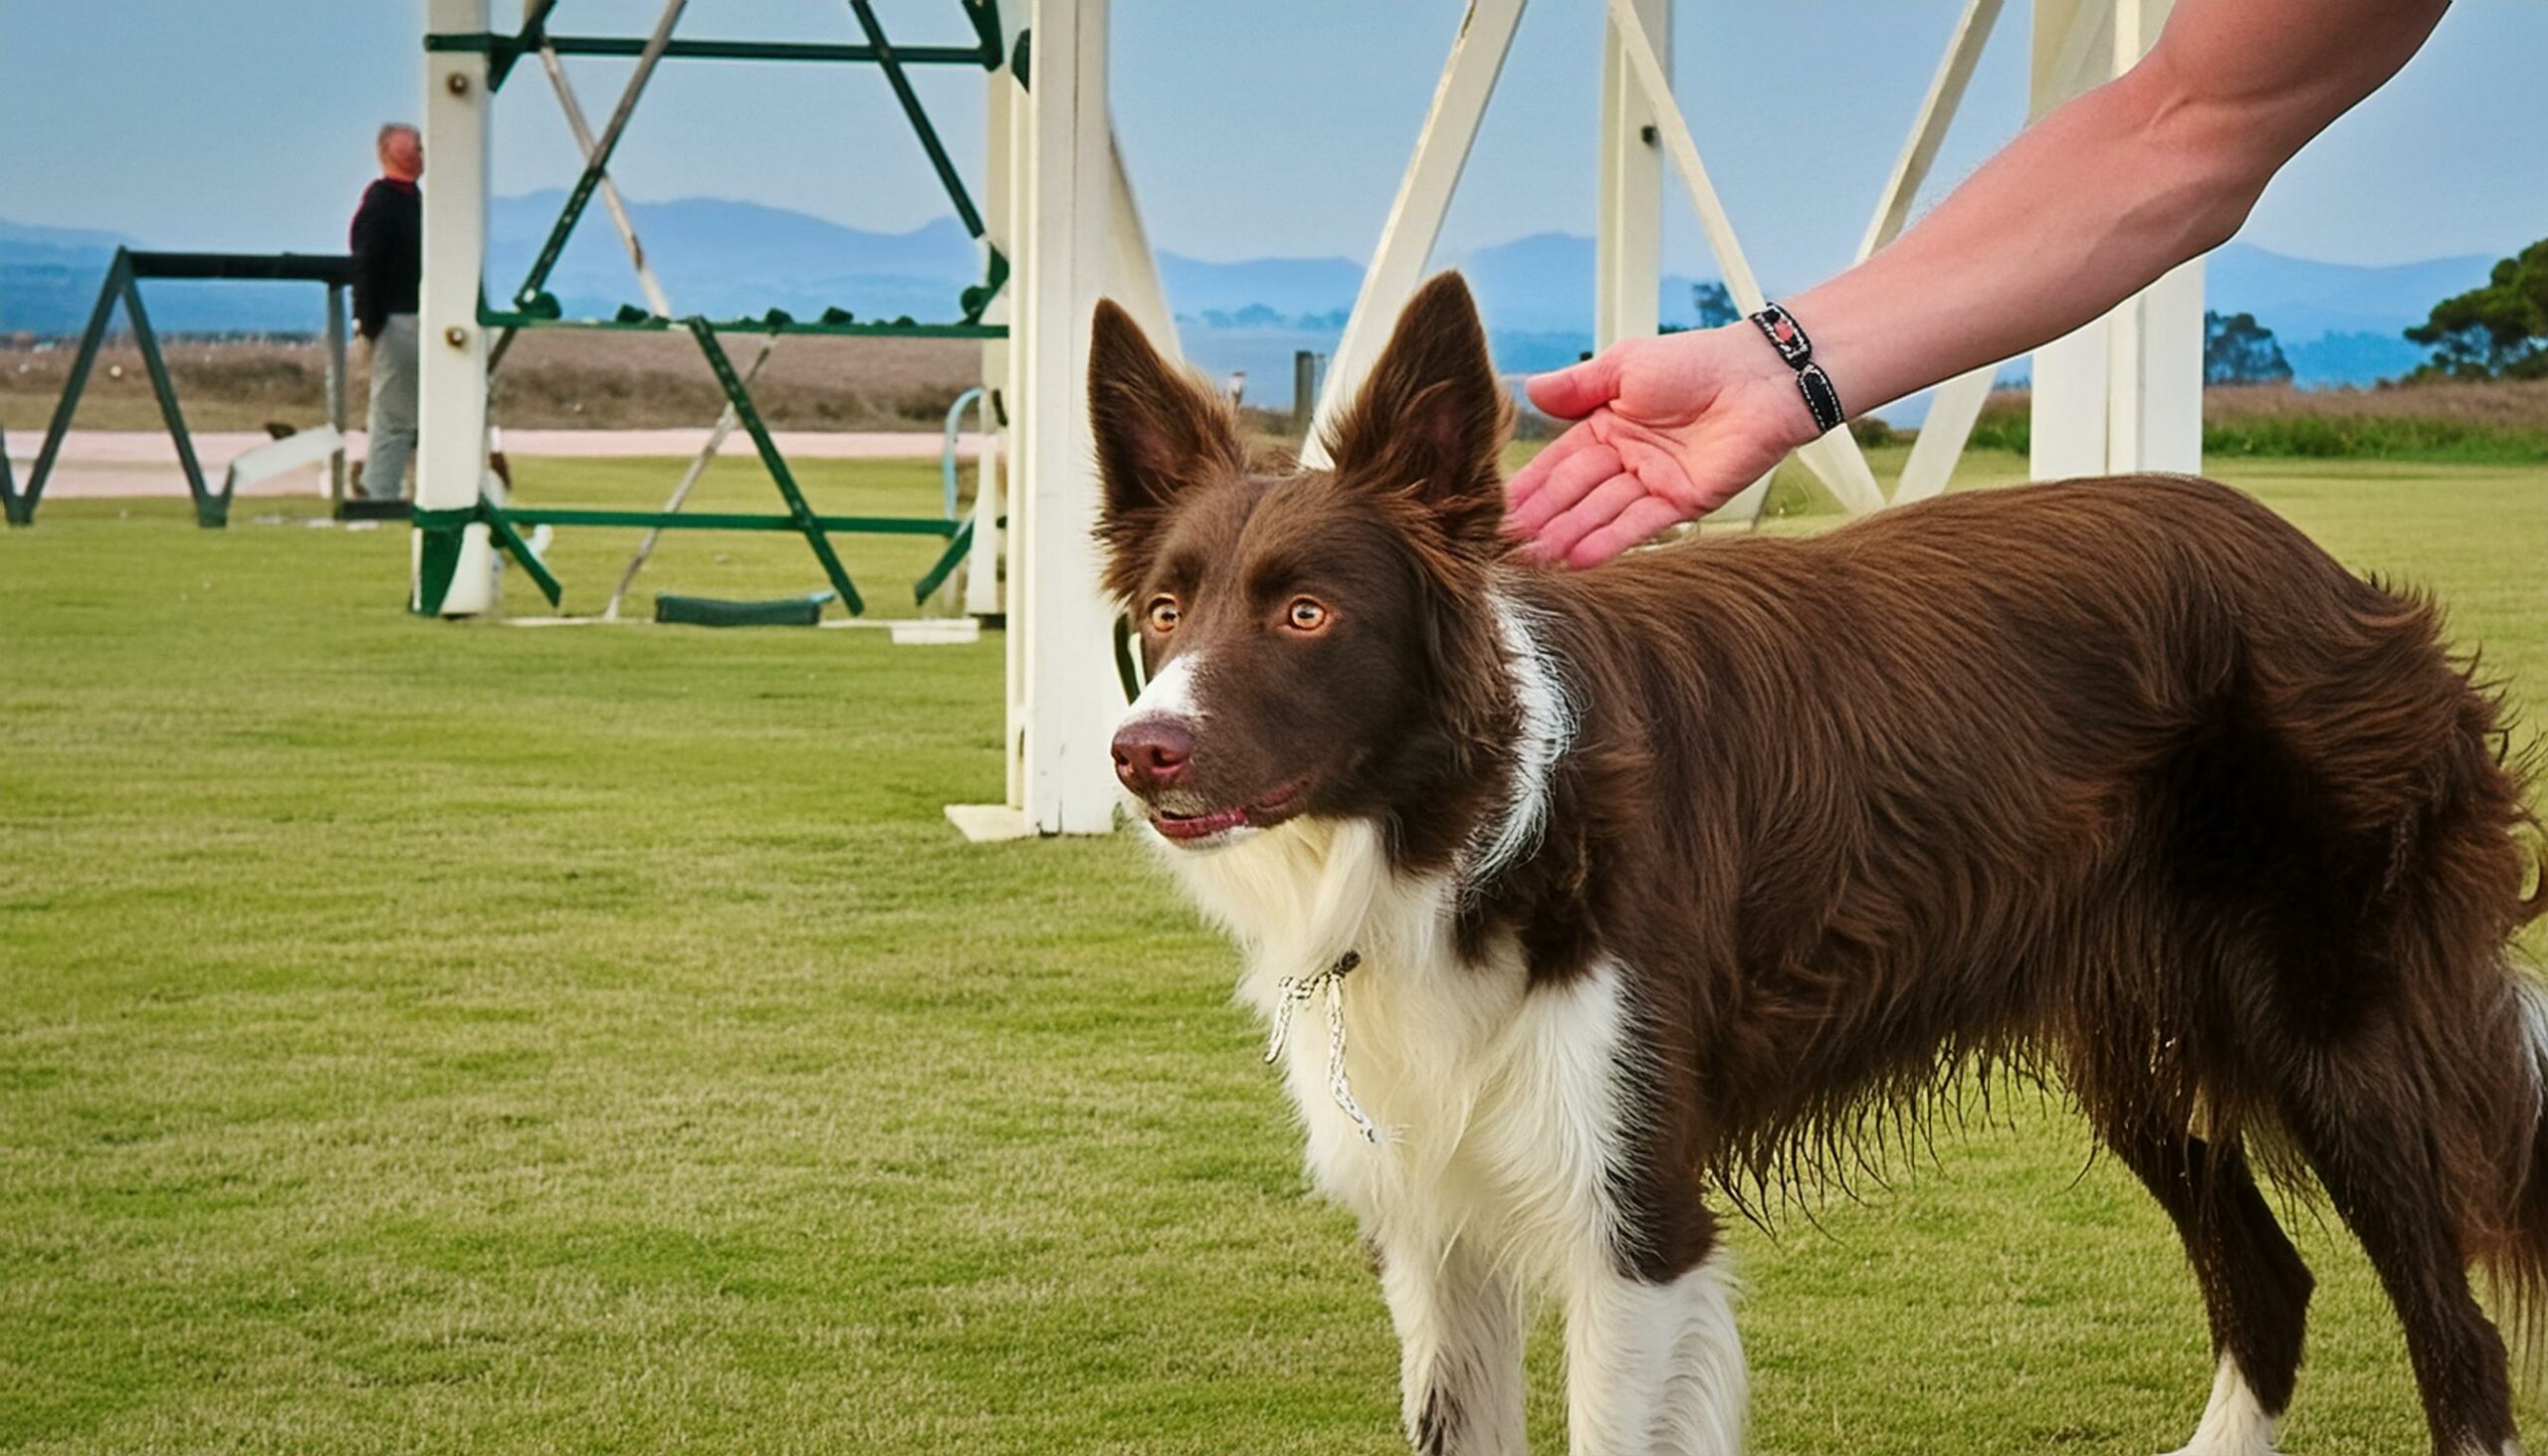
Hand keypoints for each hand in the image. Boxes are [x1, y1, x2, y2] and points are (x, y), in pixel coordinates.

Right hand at [1505, 326, 1814, 566]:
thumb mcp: (1624, 365)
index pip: (1560, 461)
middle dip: (1542, 518)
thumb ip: (1577, 386)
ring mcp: (1653, 482)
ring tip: (1535, 558)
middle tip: (1508, 544)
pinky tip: (1578, 558)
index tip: (1499, 510)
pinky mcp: (1683, 502)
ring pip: (1602, 512)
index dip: (1531, 485)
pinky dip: (1609, 541)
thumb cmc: (1697, 360)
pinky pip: (1639, 524)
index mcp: (1608, 425)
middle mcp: (1627, 457)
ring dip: (1568, 535)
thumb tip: (1527, 391)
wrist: (1760, 376)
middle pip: (1576, 492)